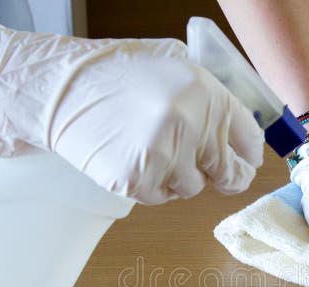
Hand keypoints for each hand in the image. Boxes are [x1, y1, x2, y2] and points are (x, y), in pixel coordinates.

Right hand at [0, 25, 263, 203]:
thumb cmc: (114, 74)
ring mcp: (163, 156)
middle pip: (229, 173)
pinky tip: (131, 158)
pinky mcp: (136, 181)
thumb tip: (236, 134)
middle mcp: (190, 125)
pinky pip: (160, 197)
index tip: (245, 163)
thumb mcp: (173, 66)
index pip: (249, 140)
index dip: (248, 156)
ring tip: (150, 149)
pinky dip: (149, 185)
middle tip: (213, 174)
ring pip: (193, 188)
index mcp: (206, 93)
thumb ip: (209, 99)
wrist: (59, 88)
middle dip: (224, 176)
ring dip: (178, 177)